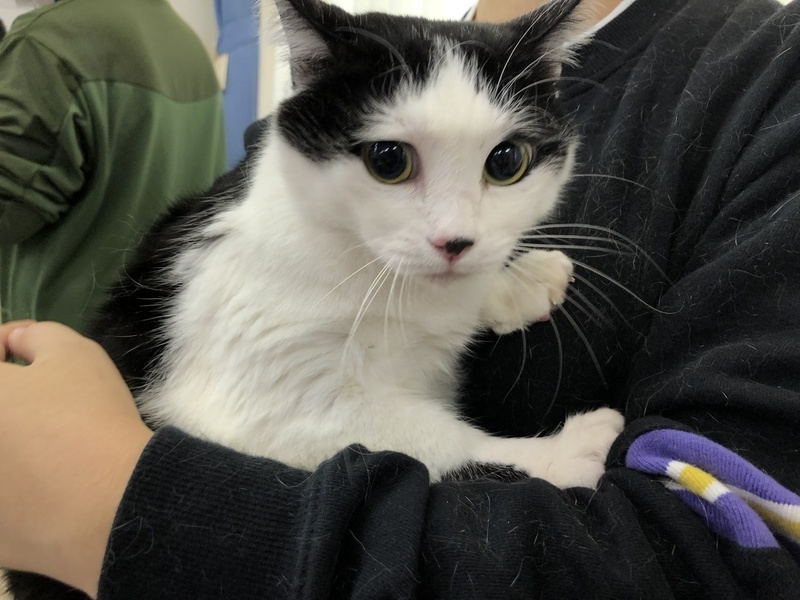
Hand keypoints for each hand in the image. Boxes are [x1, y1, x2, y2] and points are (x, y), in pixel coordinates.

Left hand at [0, 321, 152, 597]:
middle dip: (8, 404)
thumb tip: (16, 344)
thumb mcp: (75, 353)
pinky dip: (14, 491)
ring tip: (41, 448)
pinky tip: (42, 490)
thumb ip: (34, 335)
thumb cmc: (91, 420)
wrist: (110, 504)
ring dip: (10, 446)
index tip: (24, 356)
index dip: (1, 349)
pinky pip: (3, 501)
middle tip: (36, 404)